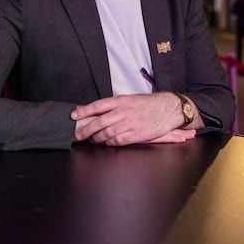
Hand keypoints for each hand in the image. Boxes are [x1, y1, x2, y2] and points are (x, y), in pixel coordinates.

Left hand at [71, 92, 196, 145]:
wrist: (169, 108)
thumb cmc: (150, 104)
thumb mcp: (131, 100)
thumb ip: (115, 105)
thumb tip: (98, 110)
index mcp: (121, 100)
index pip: (98, 105)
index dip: (84, 111)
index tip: (74, 116)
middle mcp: (124, 111)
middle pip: (99, 121)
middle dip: (86, 129)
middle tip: (78, 134)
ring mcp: (129, 123)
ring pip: (106, 133)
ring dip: (97, 138)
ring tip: (92, 140)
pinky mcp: (136, 134)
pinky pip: (117, 140)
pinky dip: (109, 143)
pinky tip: (106, 143)